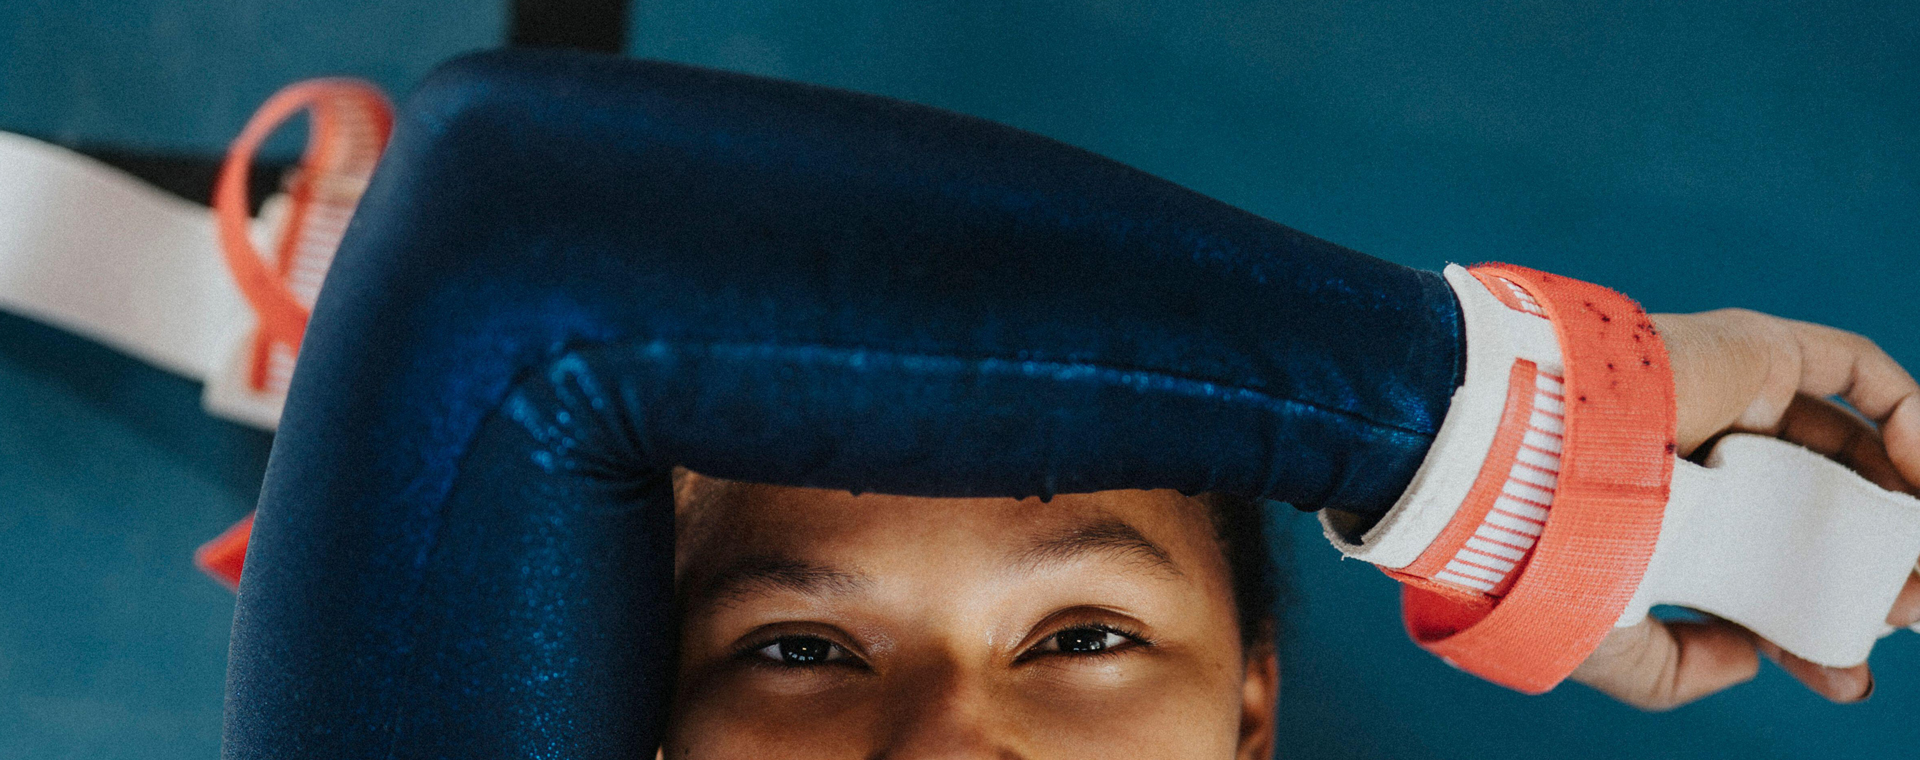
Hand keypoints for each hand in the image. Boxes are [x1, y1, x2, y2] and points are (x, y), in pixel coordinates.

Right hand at [1568, 308, 1919, 709]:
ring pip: (1847, 444)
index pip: (1761, 572)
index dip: (1814, 624)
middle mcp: (1700, 458)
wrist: (1533, 477)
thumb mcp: (1617, 649)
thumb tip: (1750, 658)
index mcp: (1663, 522)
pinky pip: (1853, 371)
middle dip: (1875, 567)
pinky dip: (1905, 413)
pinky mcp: (1753, 352)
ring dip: (1902, 500)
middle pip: (1817, 511)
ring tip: (1918, 554)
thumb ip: (1682, 668)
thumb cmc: (1553, 558)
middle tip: (1905, 611)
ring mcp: (1729, 401)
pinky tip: (1916, 478)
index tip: (1846, 673)